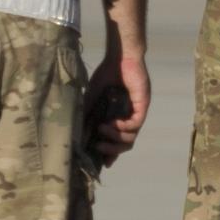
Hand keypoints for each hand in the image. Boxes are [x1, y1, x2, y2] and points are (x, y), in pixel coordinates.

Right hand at [83, 47, 152, 162]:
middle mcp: (129, 117)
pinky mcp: (142, 106)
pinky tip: (112, 124)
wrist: (119, 56)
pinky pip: (135, 124)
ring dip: (116, 139)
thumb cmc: (106, 74)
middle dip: (112, 150)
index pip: (117, 140)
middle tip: (99, 148)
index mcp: (118, 116)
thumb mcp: (92, 98)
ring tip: (101, 131)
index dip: (111, 152)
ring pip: (132, 137)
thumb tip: (77, 132)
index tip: (102, 163)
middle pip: (126, 143)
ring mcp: (137, 112)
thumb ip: (87, 114)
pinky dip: (123, 128)